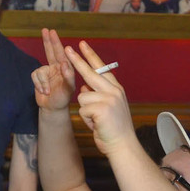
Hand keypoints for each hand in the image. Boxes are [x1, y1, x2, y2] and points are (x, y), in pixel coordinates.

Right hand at [31, 28, 74, 110]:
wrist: (52, 108)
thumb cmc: (63, 98)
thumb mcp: (68, 88)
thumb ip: (67, 75)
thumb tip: (64, 62)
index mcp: (65, 68)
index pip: (61, 53)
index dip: (56, 42)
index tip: (52, 33)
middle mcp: (56, 67)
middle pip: (50, 52)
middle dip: (48, 41)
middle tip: (45, 30)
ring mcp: (47, 72)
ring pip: (40, 70)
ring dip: (43, 83)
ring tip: (47, 91)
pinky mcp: (38, 77)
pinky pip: (35, 76)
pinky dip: (38, 85)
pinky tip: (43, 91)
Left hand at [64, 41, 132, 155]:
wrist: (123, 146)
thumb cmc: (113, 129)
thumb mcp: (107, 109)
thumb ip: (98, 96)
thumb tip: (84, 88)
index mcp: (116, 89)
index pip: (102, 69)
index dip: (91, 56)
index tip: (83, 44)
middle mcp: (114, 91)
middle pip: (91, 73)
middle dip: (77, 60)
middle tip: (67, 48)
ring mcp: (109, 98)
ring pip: (82, 97)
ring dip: (85, 111)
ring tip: (96, 121)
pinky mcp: (102, 108)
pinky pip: (82, 109)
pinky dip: (86, 119)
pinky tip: (97, 125)